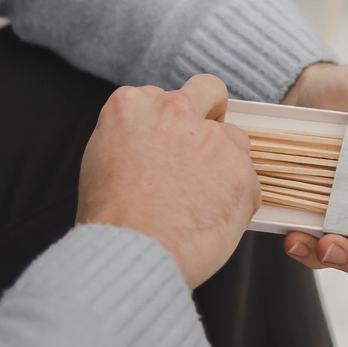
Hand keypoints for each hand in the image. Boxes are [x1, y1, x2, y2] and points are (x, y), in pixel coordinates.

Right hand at [77, 75, 259, 289]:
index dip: (166, 125)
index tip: (165, 146)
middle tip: (202, 147)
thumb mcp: (99, 162)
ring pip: (234, 138)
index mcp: (133, 106)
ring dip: (224, 163)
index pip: (162, 98)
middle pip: (208, 90)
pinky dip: (236, 200)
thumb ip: (133, 138)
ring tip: (202, 202)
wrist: (130, 256)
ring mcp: (211, 137)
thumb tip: (152, 145)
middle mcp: (175, 111)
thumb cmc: (111, 223)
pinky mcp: (240, 168)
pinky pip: (248, 180)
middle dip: (210, 110)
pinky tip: (212, 222)